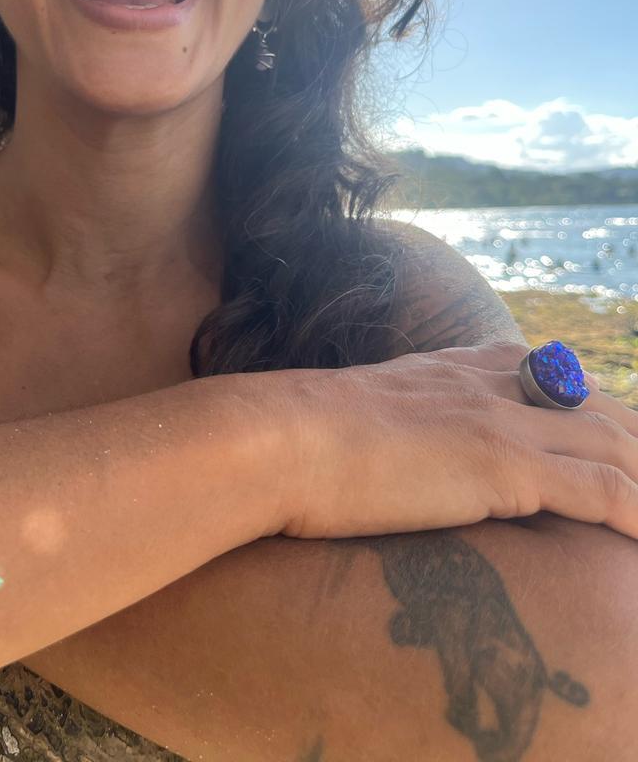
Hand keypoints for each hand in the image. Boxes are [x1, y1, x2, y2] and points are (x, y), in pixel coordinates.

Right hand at [277, 339, 637, 541]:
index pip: (559, 382)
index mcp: (462, 367)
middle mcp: (493, 383)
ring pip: (616, 446)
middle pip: (602, 410)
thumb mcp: (368, 414)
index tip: (617, 445)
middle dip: (637, 445)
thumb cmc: (303, 439)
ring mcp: (502, 420)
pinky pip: (602, 490)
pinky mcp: (504, 465)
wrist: (279, 439)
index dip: (600, 415)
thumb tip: (402, 451)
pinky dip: (636, 514)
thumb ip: (406, 421)